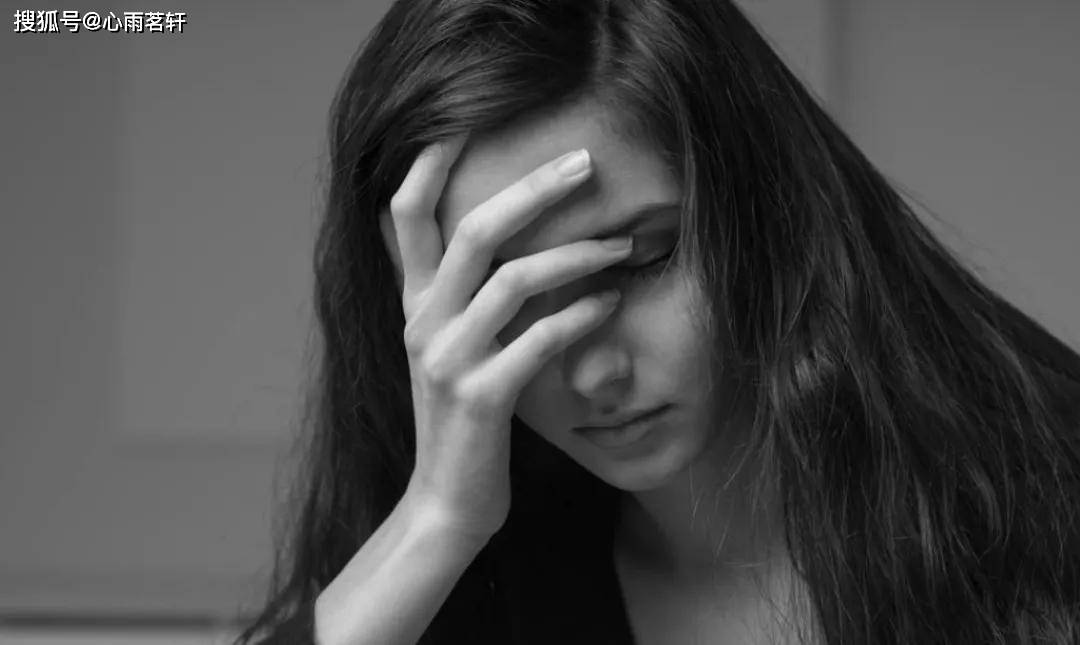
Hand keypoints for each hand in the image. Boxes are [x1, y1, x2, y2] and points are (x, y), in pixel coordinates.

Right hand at [383, 137, 633, 540]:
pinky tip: (611, 305)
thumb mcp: (448, 348)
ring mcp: (447, 360)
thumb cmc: (462, 419)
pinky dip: (581, 315)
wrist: (447, 501)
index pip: (405, 214)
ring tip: (625, 247)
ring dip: (579, 255)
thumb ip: (463, 296)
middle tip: (586, 162)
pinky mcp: (481, 398)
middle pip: (472, 230)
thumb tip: (513, 244)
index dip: (429, 161)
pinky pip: (538, 339)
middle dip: (533, 188)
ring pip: (513, 279)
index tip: (469, 119)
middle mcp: (422, 321)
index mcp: (413, 303)